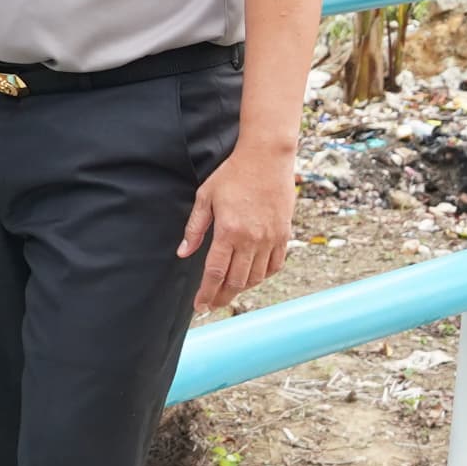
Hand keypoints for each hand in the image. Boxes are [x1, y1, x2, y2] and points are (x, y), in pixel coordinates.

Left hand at [181, 141, 297, 313]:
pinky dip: (262, 276)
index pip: (215, 273)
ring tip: (228, 292)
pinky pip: (274, 266)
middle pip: (236, 281)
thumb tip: (183, 253)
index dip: (206, 293)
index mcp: (229, 231)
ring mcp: (270, 239)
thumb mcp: (205, 197)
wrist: (267, 159)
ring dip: (241, 289)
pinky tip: (252, 278)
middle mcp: (251, 240)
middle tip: (212, 305)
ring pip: (256, 277)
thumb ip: (194, 228)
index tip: (199, 306)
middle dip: (221, 297)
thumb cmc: (232, 175)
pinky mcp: (284, 235)